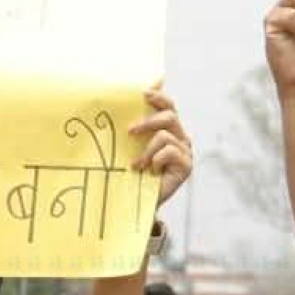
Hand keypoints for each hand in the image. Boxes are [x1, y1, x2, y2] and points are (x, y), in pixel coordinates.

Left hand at [130, 88, 192, 207]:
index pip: (168, 106)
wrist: (138, 201)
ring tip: (137, 165)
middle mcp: (179, 137)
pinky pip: (170, 152)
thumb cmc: (131, 174)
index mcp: (167, 129)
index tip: (143, 93)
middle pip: (169, 116)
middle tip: (129, 131)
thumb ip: (130, 133)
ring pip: (165, 136)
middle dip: (148, 122)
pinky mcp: (187, 165)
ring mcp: (185, 151)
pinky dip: (155, 160)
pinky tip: (150, 171)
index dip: (159, 97)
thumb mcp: (128, 149)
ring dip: (147, 150)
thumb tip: (107, 115)